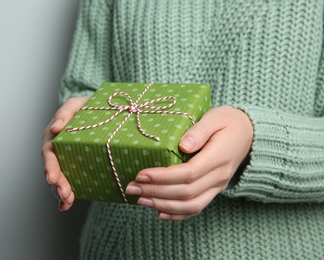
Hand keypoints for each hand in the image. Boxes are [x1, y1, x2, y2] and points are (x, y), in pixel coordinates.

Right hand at [42, 97, 89, 210]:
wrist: (100, 111)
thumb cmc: (88, 106)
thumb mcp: (78, 104)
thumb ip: (66, 112)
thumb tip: (55, 128)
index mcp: (55, 135)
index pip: (49, 151)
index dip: (50, 165)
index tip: (52, 178)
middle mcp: (57, 148)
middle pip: (53, 168)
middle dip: (57, 183)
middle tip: (64, 194)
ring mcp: (66, 158)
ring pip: (58, 178)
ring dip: (60, 191)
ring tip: (67, 201)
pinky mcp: (76, 165)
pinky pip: (68, 181)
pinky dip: (66, 195)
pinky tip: (65, 206)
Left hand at [125, 106, 252, 220]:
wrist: (250, 135)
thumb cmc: (229, 122)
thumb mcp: (216, 117)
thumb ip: (200, 130)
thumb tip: (182, 145)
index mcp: (219, 157)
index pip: (188, 173)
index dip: (163, 176)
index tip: (141, 174)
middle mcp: (219, 176)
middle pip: (186, 192)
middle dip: (156, 193)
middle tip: (132, 188)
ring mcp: (217, 186)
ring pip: (191, 205)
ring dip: (163, 205)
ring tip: (140, 201)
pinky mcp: (213, 190)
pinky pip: (197, 208)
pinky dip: (177, 214)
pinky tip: (159, 212)